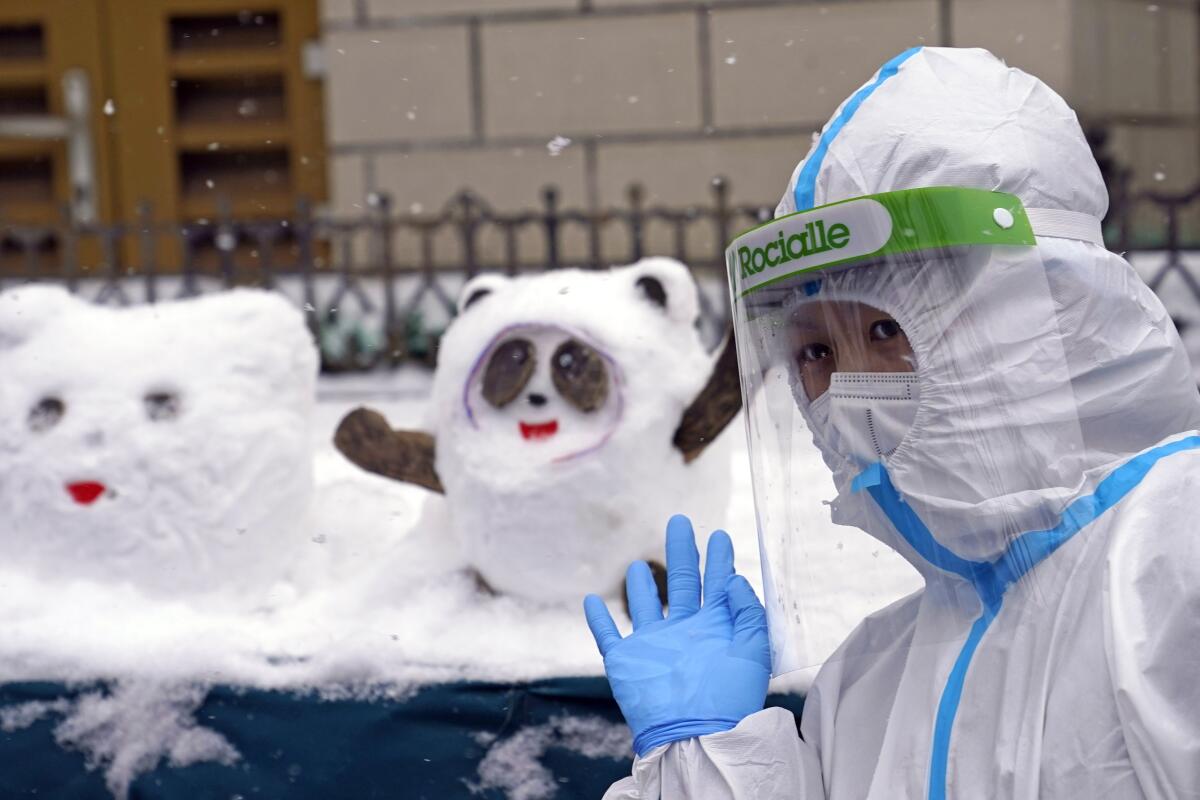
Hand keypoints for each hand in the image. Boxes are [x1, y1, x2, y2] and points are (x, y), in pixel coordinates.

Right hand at [584, 514, 770, 756]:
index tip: (718, 536)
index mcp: (714, 629)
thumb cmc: (730, 699)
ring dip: (641, 586)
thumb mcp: (752, 651)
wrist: (696, 736)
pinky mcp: (626, 661)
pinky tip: (592, 600)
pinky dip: (597, 618)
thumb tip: (736, 580)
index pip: (717, 585)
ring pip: (645, 607)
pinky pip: (608, 635)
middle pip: (681, 583)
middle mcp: (683, 632)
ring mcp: (653, 646)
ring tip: (640, 565)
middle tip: (679, 522)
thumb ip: (747, 613)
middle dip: (681, 553)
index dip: (718, 560)